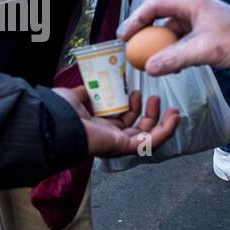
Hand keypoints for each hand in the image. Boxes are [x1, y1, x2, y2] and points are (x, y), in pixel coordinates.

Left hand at [54, 86, 179, 157]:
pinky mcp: (125, 147)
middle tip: (155, 97)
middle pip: (138, 128)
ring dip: (160, 121)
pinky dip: (165, 131)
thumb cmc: (61, 111)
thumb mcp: (75, 96)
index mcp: (99, 126)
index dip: (132, 107)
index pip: (122, 120)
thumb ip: (88, 90)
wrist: (56, 122)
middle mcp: (110, 137)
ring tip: (169, 106)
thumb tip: (97, 82)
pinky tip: (174, 117)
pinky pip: (151, 142)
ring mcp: (118, 143)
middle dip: (150, 113)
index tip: (135, 91)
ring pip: (148, 137)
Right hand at [118, 0, 229, 74]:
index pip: (154, 5)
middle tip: (132, 50)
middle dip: (144, 34)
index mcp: (191, 2)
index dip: (136, 20)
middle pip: (158, 16)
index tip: (125, 37)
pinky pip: (181, 38)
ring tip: (150, 61)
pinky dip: (173, 50)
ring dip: (159, 45)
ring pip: (169, 30)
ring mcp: (199, 18)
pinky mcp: (204, 30)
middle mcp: (193, 7)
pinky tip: (171, 65)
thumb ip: (176, 59)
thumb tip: (150, 68)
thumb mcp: (206, 51)